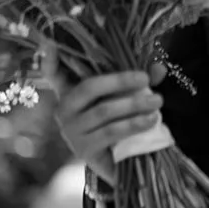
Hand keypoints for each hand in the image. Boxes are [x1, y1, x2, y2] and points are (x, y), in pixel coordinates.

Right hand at [55, 63, 166, 181]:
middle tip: (146, 79)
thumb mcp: (128, 98)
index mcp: (70, 92)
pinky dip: (133, 124)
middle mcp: (64, 110)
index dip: (49, 60)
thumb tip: (159, 68)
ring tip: (157, 101)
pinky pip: (111, 132)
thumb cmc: (121, 124)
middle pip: (90, 88)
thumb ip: (140, 82)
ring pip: (104, 111)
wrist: (121, 163)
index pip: (54, 74)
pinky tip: (151, 120)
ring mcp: (71, 131)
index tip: (50, 43)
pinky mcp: (83, 149)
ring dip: (134, 104)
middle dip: (120, 81)